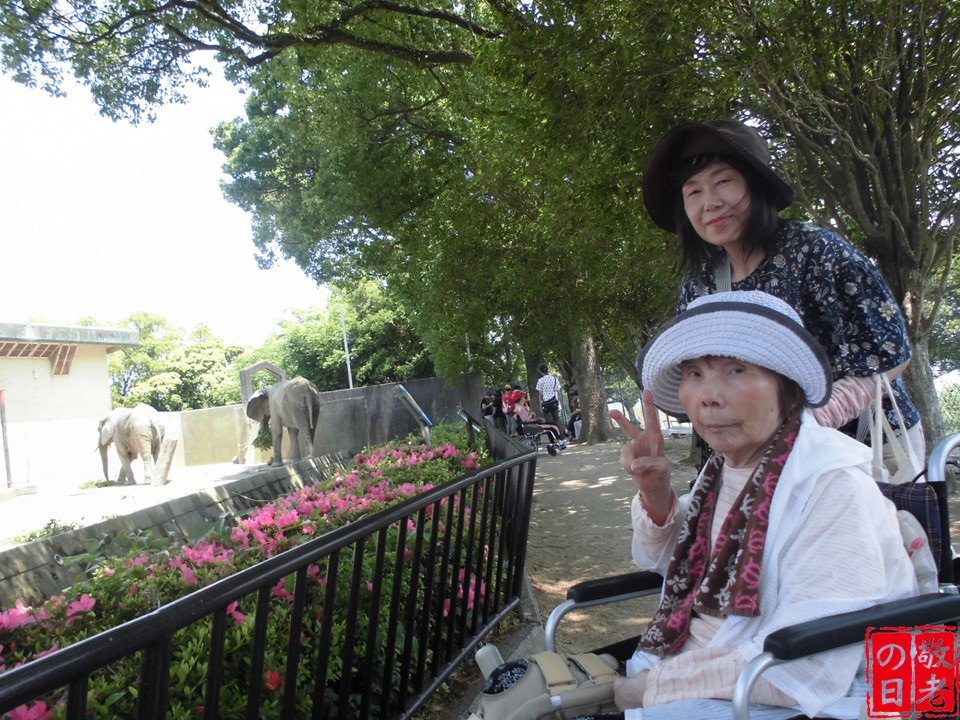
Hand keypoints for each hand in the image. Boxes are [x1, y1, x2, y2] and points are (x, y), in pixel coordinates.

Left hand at [609, 390, 673, 523]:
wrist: (653, 489)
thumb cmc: (642, 471)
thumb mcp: (627, 461)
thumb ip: (626, 454)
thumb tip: (633, 457)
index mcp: (648, 438)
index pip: (648, 420)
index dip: (648, 405)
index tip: (647, 390)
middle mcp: (655, 442)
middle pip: (652, 423)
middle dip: (649, 407)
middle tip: (647, 390)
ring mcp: (660, 453)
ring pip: (640, 449)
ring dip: (632, 461)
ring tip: (635, 470)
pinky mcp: (663, 465)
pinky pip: (643, 463)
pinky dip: (637, 468)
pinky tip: (640, 473)